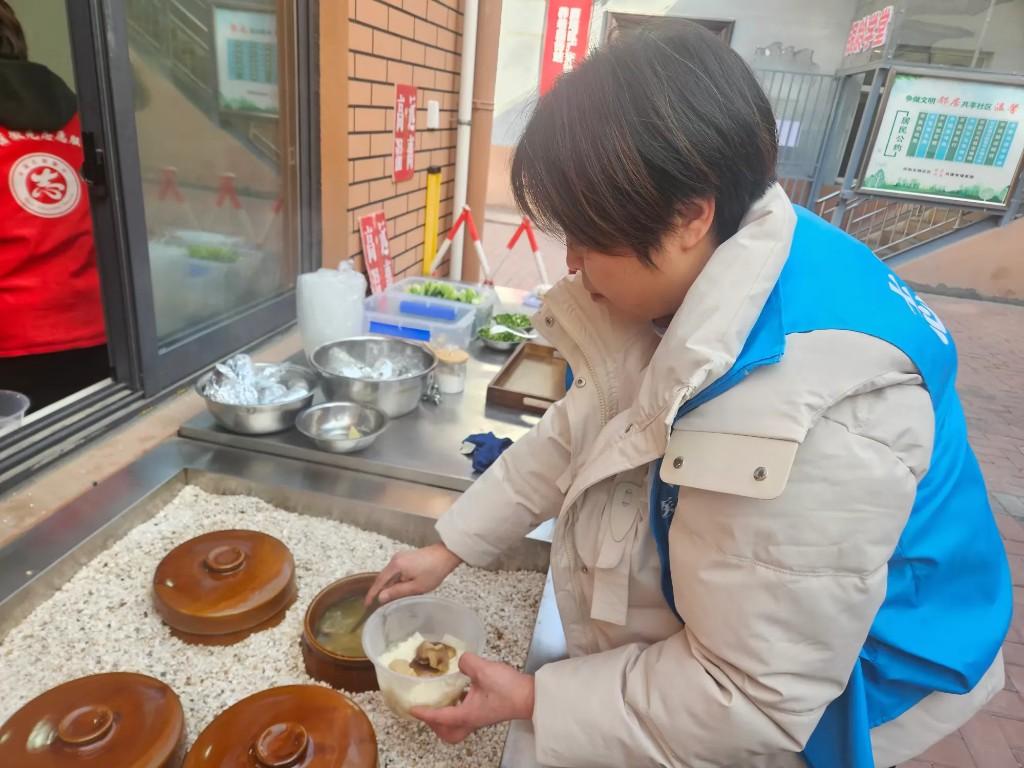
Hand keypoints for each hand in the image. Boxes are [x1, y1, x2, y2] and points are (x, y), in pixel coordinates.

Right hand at [365, 543, 461, 604]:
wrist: (447, 555)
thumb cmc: (434, 571)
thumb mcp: (416, 586)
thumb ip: (397, 592)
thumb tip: (381, 597)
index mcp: (396, 565)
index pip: (379, 582)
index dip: (372, 594)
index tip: (366, 604)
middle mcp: (395, 559)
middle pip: (384, 578)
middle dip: (383, 591)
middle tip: (382, 606)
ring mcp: (401, 557)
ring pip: (391, 576)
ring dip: (392, 587)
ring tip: (395, 599)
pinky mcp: (406, 558)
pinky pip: (397, 572)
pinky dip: (398, 581)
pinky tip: (404, 589)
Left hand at [411, 654, 534, 743]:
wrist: (531, 696)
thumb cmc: (509, 689)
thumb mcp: (484, 670)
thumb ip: (467, 662)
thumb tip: (460, 660)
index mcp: (467, 714)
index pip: (440, 717)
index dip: (425, 713)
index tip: (412, 709)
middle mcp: (472, 720)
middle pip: (448, 733)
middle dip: (435, 725)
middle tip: (427, 709)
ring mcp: (480, 718)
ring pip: (457, 727)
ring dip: (445, 718)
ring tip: (440, 701)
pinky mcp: (487, 712)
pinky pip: (466, 716)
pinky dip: (456, 708)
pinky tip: (459, 692)